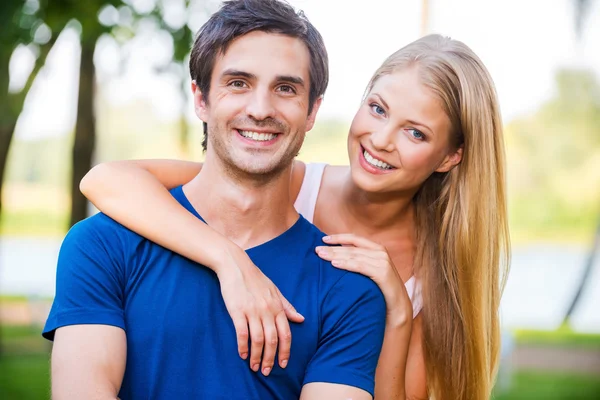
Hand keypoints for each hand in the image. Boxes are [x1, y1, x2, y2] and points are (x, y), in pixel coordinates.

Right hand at [216, 246, 303, 375]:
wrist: (236, 265)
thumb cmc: (255, 278)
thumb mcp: (275, 290)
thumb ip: (287, 306)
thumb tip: (301, 319)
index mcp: (277, 306)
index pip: (286, 333)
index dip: (285, 351)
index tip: (283, 364)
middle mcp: (267, 310)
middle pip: (273, 340)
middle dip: (271, 358)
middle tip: (268, 371)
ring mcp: (252, 311)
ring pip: (258, 339)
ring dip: (257, 356)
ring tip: (255, 367)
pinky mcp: (237, 311)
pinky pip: (242, 333)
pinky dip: (243, 346)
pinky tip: (242, 354)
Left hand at [315, 234, 411, 324]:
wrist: (398, 307)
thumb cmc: (380, 289)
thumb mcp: (370, 271)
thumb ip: (359, 261)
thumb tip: (338, 255)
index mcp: (377, 249)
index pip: (354, 238)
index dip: (338, 237)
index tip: (323, 239)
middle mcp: (380, 252)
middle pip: (351, 247)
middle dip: (333, 247)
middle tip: (316, 249)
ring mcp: (382, 262)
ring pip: (354, 255)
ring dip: (336, 254)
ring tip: (321, 256)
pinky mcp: (383, 273)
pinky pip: (360, 266)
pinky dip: (346, 264)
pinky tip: (334, 264)